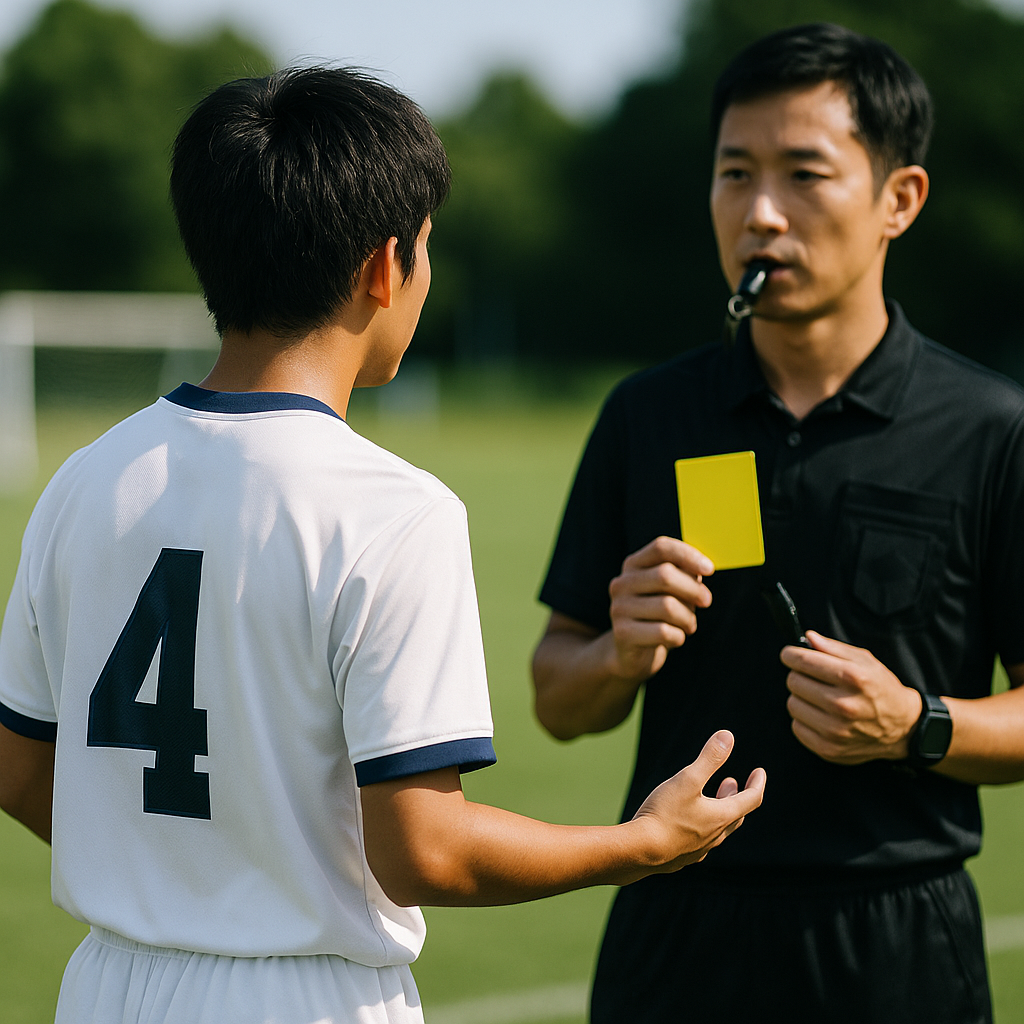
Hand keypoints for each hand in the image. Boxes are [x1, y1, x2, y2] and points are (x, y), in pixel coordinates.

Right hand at [607, 536, 713, 682]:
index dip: (688, 555)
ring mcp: (619, 608)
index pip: (660, 548)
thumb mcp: (671, 591)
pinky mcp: (622, 633)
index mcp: (633, 565)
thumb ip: (684, 574)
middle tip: (706, 602)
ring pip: (667, 606)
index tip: (710, 569)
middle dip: (694, 590)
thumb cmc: (658, 616)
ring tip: (689, 625)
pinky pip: (663, 632)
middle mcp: (621, 583)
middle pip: (665, 575)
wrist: (632, 653)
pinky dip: (678, 637)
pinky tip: (674, 638)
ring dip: (688, 618)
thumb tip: (703, 567)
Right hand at [632, 730, 765, 871]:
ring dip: (719, 811)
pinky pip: (700, 842)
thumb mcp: (687, 779)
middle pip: (735, 815)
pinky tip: (690, 826)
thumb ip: (709, 758)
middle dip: (736, 796)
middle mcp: (715, 836)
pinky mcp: (682, 857)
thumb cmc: (665, 814)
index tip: (759, 772)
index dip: (757, 783)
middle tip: (731, 783)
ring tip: (710, 800)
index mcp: (721, 817)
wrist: (641, 852)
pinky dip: (702, 827)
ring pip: (718, 830)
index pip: (751, 800)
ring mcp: (699, 850)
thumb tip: (728, 736)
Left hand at [781, 631, 922, 763]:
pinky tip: (822, 716)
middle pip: (794, 682)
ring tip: (820, 698)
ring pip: (792, 704)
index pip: (803, 661)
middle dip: (800, 676)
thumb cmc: (881, 689)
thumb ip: (833, 647)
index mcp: (853, 678)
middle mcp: (843, 705)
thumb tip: (808, 637)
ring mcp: (835, 731)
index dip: (791, 655)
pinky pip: (796, 727)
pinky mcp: (828, 749)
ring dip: (802, 698)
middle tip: (813, 679)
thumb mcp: (865, 661)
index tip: (790, 655)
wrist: (903, 728)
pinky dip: (805, 720)